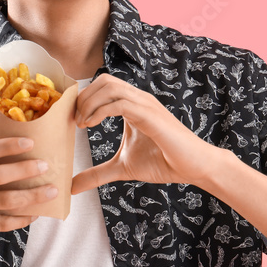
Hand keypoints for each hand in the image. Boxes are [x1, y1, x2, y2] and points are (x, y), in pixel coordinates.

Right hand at [0, 138, 55, 237]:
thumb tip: (4, 136)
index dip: (9, 145)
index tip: (31, 142)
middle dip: (25, 170)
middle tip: (46, 166)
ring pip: (4, 201)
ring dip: (31, 197)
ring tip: (51, 191)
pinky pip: (0, 223)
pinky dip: (20, 220)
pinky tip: (35, 213)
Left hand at [71, 74, 216, 193]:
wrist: (193, 167)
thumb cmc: (163, 162)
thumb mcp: (122, 168)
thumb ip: (97, 174)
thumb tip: (73, 186)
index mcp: (133, 104)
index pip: (103, 86)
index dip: (84, 99)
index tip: (73, 119)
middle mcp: (139, 99)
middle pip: (103, 80)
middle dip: (84, 98)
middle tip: (75, 121)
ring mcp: (145, 104)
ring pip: (110, 86)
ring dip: (89, 102)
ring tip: (82, 123)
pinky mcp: (150, 115)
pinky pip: (120, 103)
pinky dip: (100, 111)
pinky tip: (92, 125)